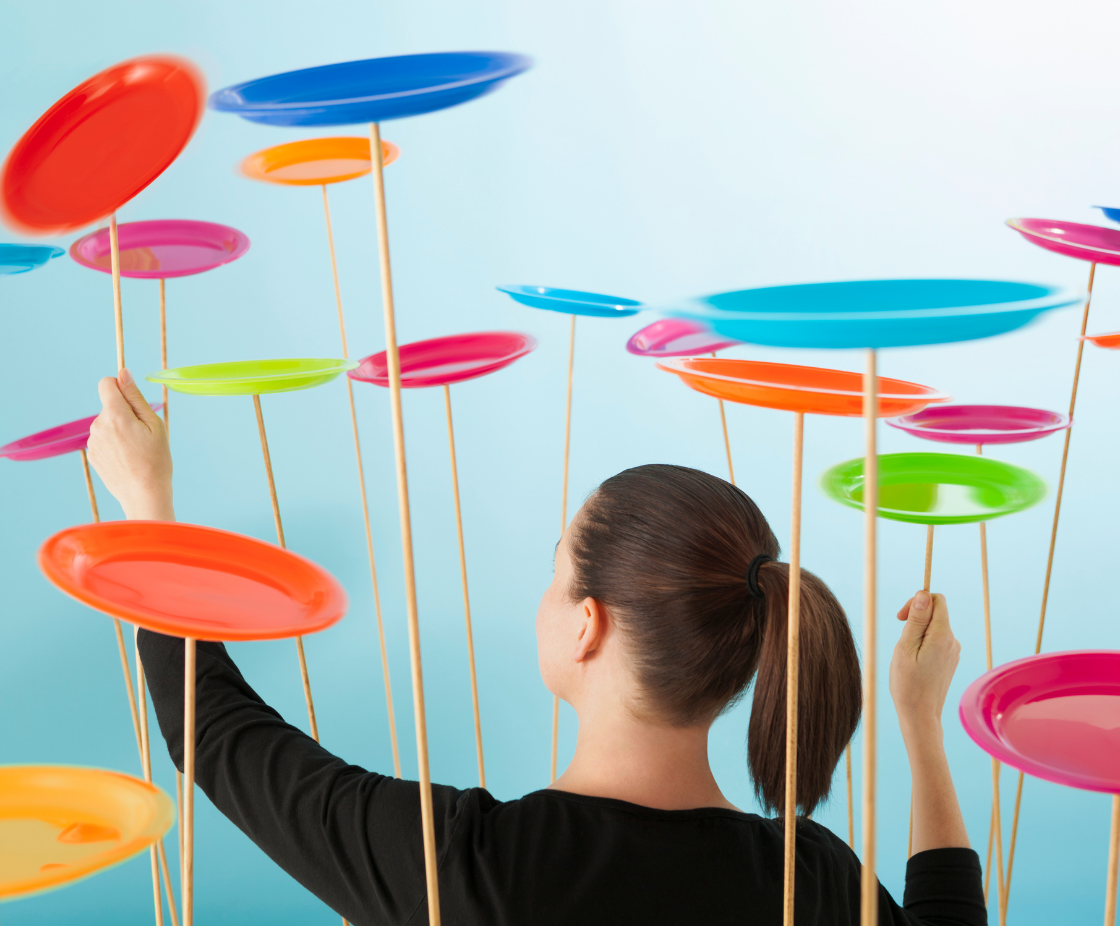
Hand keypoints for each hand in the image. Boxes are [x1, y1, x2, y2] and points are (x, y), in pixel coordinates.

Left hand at [87, 369, 174, 520]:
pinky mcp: (92, 455)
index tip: (132, 401)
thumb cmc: (156, 460)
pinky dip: (114, 444)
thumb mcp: (154, 424)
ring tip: (136, 450)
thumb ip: (135, 397)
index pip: (106, 383)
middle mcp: (98, 426)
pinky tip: (127, 459)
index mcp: (115, 415)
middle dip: (124, 413)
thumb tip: (123, 373)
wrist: (144, 495)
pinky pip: (103, 439)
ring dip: (119, 429)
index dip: (120, 387)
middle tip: (143, 435)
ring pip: (106, 423)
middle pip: (110, 406)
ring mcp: (93, 441)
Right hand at [888, 591, 959, 737]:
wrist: (920, 715)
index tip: (901, 617)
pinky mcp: (950, 659)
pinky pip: (936, 640)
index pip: (936, 600)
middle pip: (936, 611)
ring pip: (934, 626)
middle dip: (916, 616)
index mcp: (943, 635)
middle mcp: (952, 640)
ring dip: (918, 631)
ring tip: (906, 653)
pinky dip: (923, 643)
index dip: (917, 601)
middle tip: (900, 635)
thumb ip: (916, 620)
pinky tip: (914, 661)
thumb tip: (924, 594)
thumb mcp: (905, 647)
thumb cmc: (907, 683)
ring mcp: (953, 651)